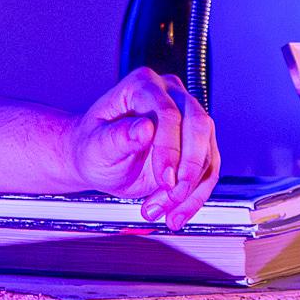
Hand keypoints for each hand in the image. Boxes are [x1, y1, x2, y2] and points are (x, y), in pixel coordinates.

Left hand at [70, 67, 219, 227]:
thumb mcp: (96, 146)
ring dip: (191, 190)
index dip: (170, 147)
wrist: (96, 162)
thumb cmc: (91, 148)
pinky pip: (208, 171)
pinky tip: (177, 214)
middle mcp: (170, 94)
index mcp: (142, 85)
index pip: (168, 112)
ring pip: (207, 152)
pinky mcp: (196, 144)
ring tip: (166, 213)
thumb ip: (119, 137)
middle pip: (198, 126)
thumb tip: (144, 128)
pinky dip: (195, 197)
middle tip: (172, 196)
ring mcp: (187, 118)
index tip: (164, 179)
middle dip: (188, 168)